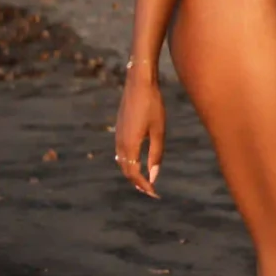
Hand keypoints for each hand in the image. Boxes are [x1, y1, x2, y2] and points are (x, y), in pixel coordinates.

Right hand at [115, 71, 165, 197]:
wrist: (138, 82)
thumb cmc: (152, 105)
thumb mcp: (159, 131)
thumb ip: (156, 154)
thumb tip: (153, 176)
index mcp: (129, 145)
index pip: (134, 174)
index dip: (144, 186)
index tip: (155, 193)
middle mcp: (119, 143)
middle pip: (126, 170)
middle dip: (137, 183)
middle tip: (151, 191)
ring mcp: (117, 135)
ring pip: (122, 162)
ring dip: (132, 173)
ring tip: (145, 180)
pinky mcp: (119, 129)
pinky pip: (121, 153)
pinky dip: (129, 162)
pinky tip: (138, 162)